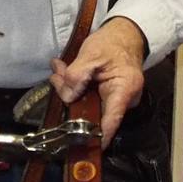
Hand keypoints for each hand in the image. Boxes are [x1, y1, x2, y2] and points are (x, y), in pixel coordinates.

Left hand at [48, 17, 145, 147]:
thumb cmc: (113, 42)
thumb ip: (77, 75)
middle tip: (57, 78)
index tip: (84, 146)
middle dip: (70, 98)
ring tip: (60, 69)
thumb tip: (67, 96)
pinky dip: (75, 85)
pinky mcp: (107, 96)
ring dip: (70, 88)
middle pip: (93, 111)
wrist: (125, 35)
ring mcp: (115, 99)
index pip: (111, 120)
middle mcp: (123, 99)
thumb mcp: (91, 54)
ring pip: (86, 104)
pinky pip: (88, 97)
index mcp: (124, 90)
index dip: (97, 136)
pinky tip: (65, 71)